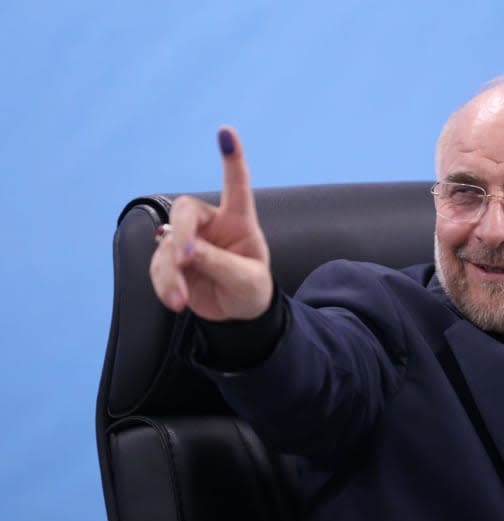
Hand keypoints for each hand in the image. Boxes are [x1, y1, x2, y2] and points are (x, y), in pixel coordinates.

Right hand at [149, 126, 272, 320]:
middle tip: (183, 259)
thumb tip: (186, 250)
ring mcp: (189, 241)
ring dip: (169, 271)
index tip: (226, 132)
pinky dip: (164, 284)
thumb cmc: (250, 288)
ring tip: (179, 298)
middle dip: (180, 233)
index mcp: (239, 220)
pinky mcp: (172, 260)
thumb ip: (220, 263)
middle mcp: (211, 224)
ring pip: (166, 244)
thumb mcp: (245, 279)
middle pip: (185, 210)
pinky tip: (176, 300)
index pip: (236, 185)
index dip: (232, 159)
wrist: (237, 312)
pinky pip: (158, 266)